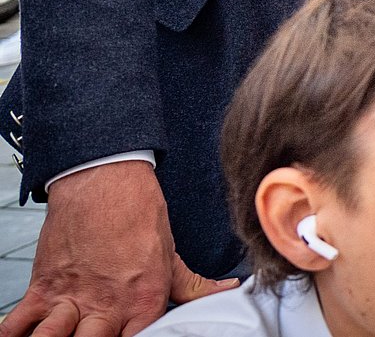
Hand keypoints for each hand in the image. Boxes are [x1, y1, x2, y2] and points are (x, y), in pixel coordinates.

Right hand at [0, 161, 234, 336]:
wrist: (104, 180)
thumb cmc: (137, 214)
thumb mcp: (171, 254)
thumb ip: (193, 285)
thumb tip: (227, 290)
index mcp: (143, 302)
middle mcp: (107, 306)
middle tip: (93, 336)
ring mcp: (72, 298)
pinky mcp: (43, 287)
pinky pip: (19, 322)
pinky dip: (16, 332)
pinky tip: (21, 335)